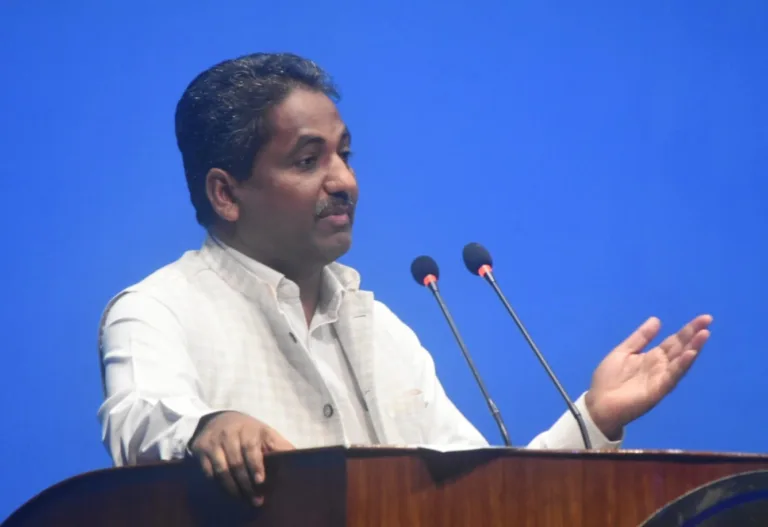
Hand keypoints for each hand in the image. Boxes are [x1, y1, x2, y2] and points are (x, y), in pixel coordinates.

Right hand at [189, 411, 294, 505]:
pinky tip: (227, 491)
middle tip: (255, 500)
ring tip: (242, 498)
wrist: (218, 418)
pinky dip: (217, 484)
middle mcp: (230, 433)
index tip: (260, 481)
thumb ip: (280, 445)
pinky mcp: (201, 449)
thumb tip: (299, 456)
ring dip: (232, 488)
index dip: (255, 465)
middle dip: (246, 484)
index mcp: (249, 429)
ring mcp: (214, 441)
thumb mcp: (265, 433)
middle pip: (237, 463)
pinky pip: (208, 471)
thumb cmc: (248, 431)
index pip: (251, 448)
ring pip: (222, 469)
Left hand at [585, 314, 712, 438]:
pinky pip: (672, 377)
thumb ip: (640, 338)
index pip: (674, 341)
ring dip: (693, 348)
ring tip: (704, 334)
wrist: (598, 404)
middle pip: (680, 348)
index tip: (704, 318)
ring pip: (680, 361)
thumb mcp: (623, 352)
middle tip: (708, 319)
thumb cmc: (609, 379)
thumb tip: (657, 320)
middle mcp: (661, 367)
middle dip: (693, 335)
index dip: (687, 330)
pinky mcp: (657, 390)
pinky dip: (681, 366)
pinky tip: (690, 355)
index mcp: (653, 357)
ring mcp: (661, 378)